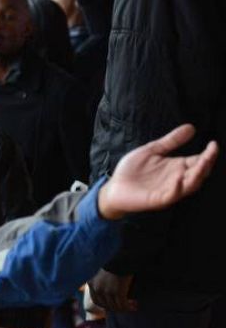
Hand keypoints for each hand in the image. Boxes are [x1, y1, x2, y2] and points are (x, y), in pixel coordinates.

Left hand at [87, 269, 136, 311]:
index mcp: (91, 284)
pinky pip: (123, 304)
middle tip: (127, 307)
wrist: (122, 257)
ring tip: (133, 306)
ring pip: (115, 307)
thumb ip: (100, 284)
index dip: (106, 306)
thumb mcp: (102, 274)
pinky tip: (135, 305)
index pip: (97, 302)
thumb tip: (104, 296)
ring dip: (125, 309)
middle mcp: (97, 288)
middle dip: (117, 309)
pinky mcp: (117, 291)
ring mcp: (107, 291)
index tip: (115, 306)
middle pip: (106, 306)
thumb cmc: (114, 264)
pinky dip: (129, 307)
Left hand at [98, 124, 218, 219]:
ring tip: (203, 162)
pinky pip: (172, 195)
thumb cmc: (132, 170)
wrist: (114, 186)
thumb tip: (191, 127)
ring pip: (190, 185)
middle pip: (199, 173)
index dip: (208, 154)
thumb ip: (170, 141)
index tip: (213, 143)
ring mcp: (169, 190)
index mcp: (177, 167)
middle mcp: (177, 179)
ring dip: (198, 175)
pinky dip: (176, 188)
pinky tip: (178, 178)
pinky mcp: (158, 199)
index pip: (198, 161)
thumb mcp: (152, 150)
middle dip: (207, 163)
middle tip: (212, 152)